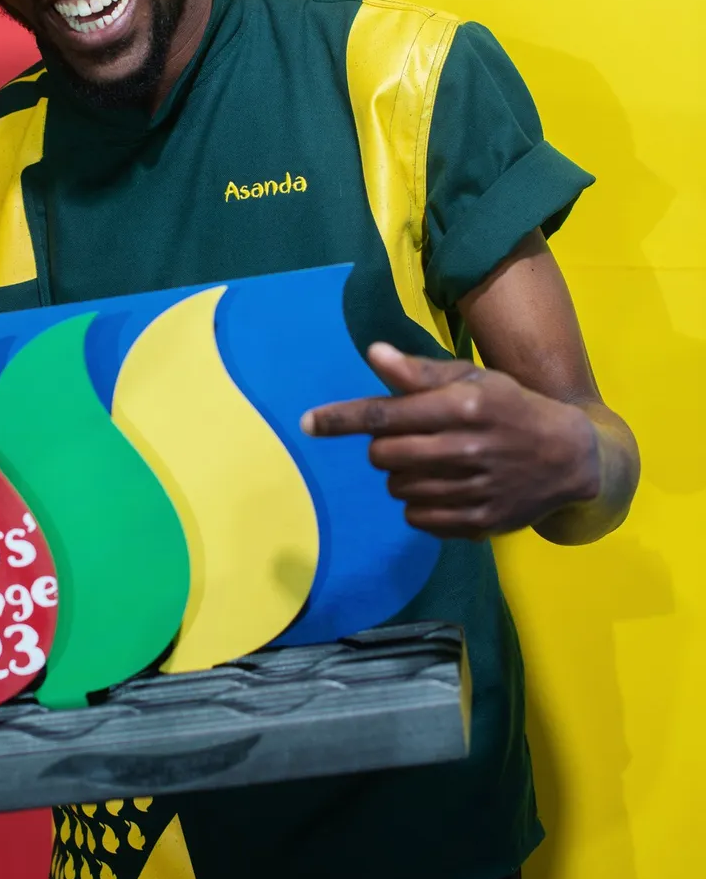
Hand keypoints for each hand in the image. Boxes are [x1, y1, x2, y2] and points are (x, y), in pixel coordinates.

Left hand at [301, 342, 599, 540]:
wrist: (570, 458)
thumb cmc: (511, 408)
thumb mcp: (472, 380)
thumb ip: (419, 373)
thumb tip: (373, 354)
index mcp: (462, 407)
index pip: (384, 414)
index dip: (340, 419)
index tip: (307, 422)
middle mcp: (465, 450)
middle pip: (383, 455)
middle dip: (384, 446)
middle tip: (411, 438)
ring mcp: (472, 491)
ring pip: (397, 488)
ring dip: (403, 474)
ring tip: (435, 461)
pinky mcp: (477, 524)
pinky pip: (417, 518)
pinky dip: (420, 503)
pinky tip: (446, 487)